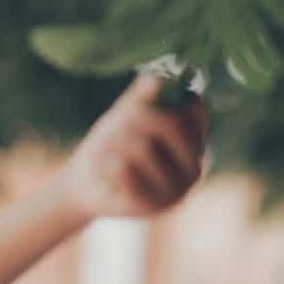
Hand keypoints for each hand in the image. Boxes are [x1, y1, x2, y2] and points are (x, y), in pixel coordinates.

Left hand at [58, 71, 208, 221]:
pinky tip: (106, 170)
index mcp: (195, 141)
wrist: (87, 185)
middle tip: (113, 123)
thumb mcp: (124, 114)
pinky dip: (107, 163)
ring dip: (113, 143)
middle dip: (133, 117)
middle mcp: (195, 166)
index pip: (195, 108)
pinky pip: (125, 169)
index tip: (139, 101)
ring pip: (142, 147)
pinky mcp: (154, 205)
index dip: (165, 97)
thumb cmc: (111, 144)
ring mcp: (177, 189)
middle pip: (169, 123)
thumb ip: (141, 97)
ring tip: (105, 152)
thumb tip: (158, 78)